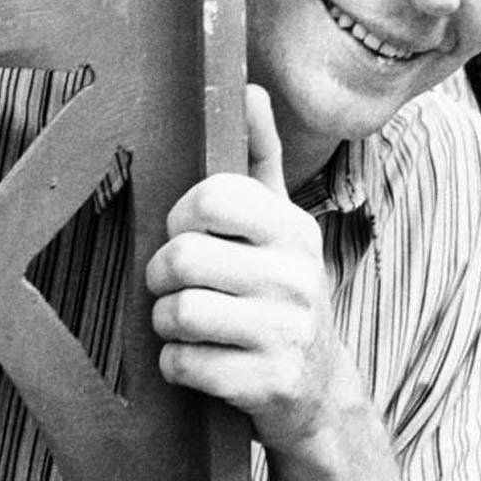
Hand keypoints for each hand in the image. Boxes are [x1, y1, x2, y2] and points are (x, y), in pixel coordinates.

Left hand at [145, 86, 353, 452]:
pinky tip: (198, 361)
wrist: (318, 392)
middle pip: (182, 256)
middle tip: (176, 285)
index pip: (212, 197)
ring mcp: (286, 332)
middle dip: (163, 276)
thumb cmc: (282, 294)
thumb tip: (249, 87)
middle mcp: (296, 276)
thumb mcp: (280, 225)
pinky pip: (184, 364)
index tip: (187, 234)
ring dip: (165, 323)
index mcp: (293, 229)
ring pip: (178, 312)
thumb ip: (259, 157)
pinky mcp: (268, 383)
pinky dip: (176, 365)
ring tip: (185, 324)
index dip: (181, 216)